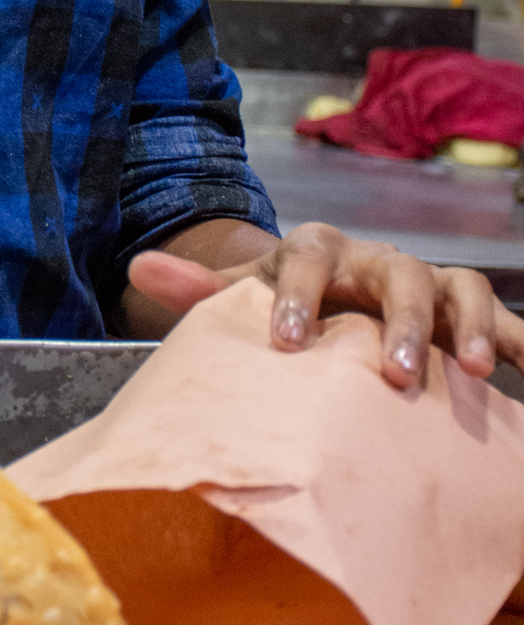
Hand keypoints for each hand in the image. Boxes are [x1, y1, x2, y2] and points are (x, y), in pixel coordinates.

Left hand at [127, 222, 523, 387]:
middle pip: (398, 274)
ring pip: (458, 288)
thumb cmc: (284, 305)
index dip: (299, 293)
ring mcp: (426, 285)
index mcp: (316, 250)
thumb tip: (139, 269)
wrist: (329, 294)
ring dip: (472, 325)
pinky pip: (504, 319)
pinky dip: (520, 339)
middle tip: (397, 374)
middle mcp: (377, 261)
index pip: (307, 255)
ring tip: (479, 371)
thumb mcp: (243, 293)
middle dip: (403, 322)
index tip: (287, 342)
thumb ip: (198, 291)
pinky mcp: (465, 315)